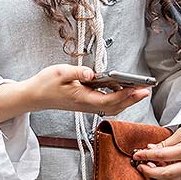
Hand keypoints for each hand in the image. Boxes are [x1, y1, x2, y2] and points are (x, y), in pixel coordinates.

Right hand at [0, 64, 149, 122]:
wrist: (33, 96)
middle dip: (131, 99)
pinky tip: (123, 91)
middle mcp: (86, 105)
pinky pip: (105, 104)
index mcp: (81, 98)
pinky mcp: (84, 103)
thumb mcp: (60, 72)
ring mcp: (86, 105)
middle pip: (114, 106)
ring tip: (139, 90)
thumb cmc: (45, 84)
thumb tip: (92, 73)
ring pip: (111, 107)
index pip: (108, 100)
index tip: (137, 88)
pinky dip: (117, 99)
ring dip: (126, 100)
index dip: (124, 95)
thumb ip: (77, 72)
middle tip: (146, 90)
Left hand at [132, 118, 180, 179]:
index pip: (161, 156)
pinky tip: (162, 169)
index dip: (146, 156)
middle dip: (150, 172)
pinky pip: (179, 177)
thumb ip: (166, 142)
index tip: (137, 154)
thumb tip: (151, 149)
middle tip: (140, 165)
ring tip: (149, 168)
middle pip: (166, 174)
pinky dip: (168, 175)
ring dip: (158, 176)